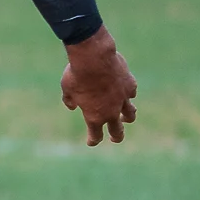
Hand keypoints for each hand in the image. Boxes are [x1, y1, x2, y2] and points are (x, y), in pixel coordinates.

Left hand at [60, 28, 137, 145]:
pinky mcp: (130, 86)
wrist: (94, 58)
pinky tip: (126, 94)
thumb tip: (72, 106)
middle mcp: (111, 111)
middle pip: (118, 131)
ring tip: (126, 118)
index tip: (91, 141)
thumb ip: (70, 100)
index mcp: (94, 116)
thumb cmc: (77, 75)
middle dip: (116, 136)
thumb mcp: (68, 89)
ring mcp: (123, 99)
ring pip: (130, 114)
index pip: (96, 135)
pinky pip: (131, 94)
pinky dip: (128, 96)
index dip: (93, 140)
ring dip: (128, 118)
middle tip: (115, 138)